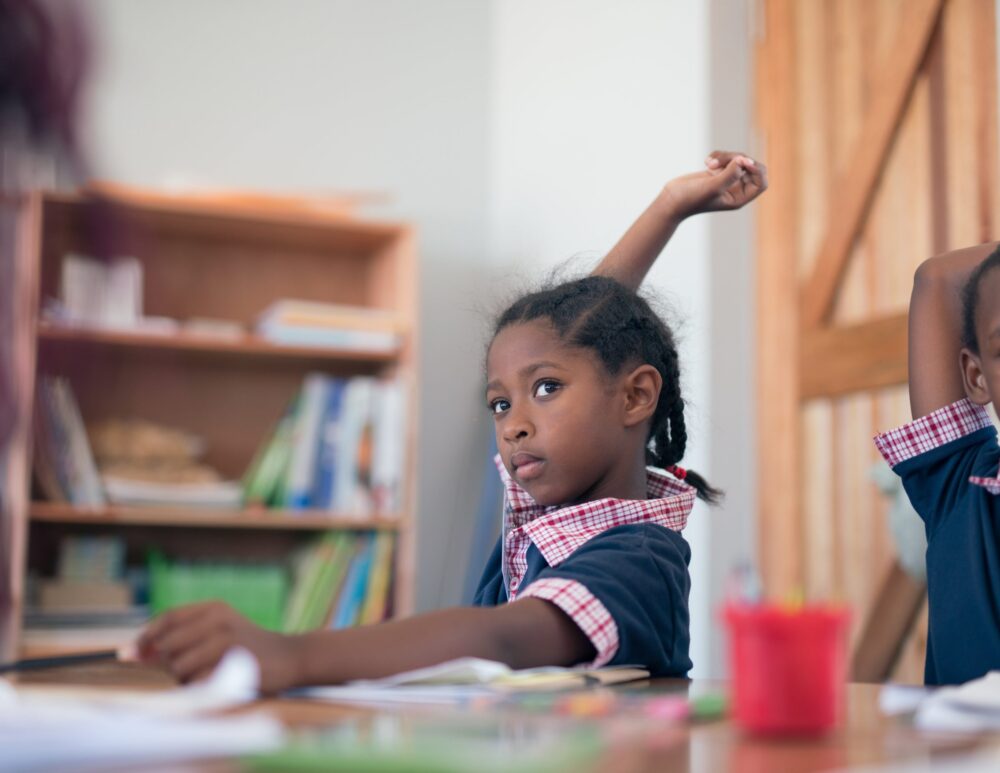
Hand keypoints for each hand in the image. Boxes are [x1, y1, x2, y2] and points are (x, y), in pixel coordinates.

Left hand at [136, 601, 299, 693]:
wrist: (290, 656)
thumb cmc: (246, 647)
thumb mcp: (218, 630)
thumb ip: (182, 637)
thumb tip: (135, 651)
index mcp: (214, 608)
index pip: (168, 618)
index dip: (145, 636)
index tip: (128, 653)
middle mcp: (219, 620)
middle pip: (169, 646)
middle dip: (170, 663)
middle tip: (191, 668)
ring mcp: (226, 642)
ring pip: (180, 666)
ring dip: (186, 678)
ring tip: (208, 673)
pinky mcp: (232, 664)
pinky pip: (197, 682)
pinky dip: (201, 687)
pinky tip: (218, 680)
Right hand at [661, 150, 767, 219]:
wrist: (671, 200)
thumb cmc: (690, 199)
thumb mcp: (712, 187)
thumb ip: (730, 174)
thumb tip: (743, 160)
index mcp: (740, 198)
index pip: (762, 182)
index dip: (757, 170)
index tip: (743, 162)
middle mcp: (736, 189)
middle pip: (751, 167)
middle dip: (738, 159)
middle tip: (720, 162)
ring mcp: (727, 180)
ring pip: (738, 159)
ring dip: (726, 156)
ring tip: (709, 163)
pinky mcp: (718, 172)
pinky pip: (727, 158)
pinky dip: (718, 155)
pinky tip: (706, 161)